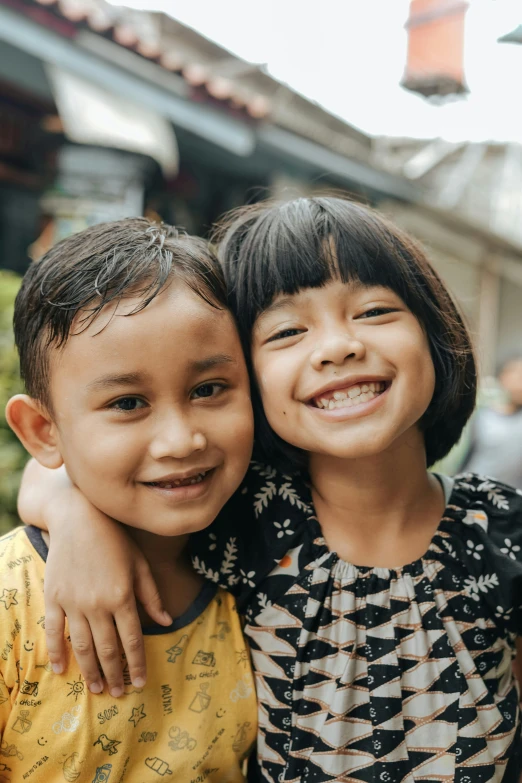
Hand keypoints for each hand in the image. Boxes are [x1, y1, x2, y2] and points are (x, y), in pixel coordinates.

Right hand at [44, 488, 171, 696]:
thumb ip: (151, 595)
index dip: (137, 664)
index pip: (133, 640)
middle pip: (108, 648)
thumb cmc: (115, 538)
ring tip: (97, 688)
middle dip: (115, 673)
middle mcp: (99, 603)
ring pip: (83, 645)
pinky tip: (61, 670)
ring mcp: (74, 602)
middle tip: (118, 693)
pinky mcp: (54, 597)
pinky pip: (55, 631)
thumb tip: (167, 622)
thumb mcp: (140, 563)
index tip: (140, 682)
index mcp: (123, 596)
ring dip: (90, 670)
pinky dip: (57, 652)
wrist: (78, 517)